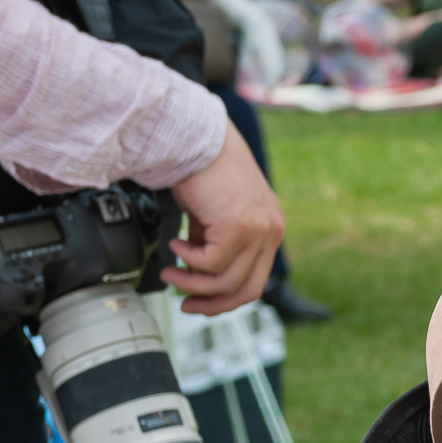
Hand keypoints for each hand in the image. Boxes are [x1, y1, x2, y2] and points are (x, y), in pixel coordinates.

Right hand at [164, 128, 282, 314]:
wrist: (197, 138)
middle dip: (212, 303)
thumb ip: (214, 241)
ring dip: (192, 282)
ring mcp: (258, 230)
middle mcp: (271, 231)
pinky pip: (210, 263)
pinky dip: (188, 260)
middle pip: (247, 289)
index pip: (255, 280)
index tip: (199, 302)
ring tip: (171, 271)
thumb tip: (196, 270)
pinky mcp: (239, 226)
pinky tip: (176, 244)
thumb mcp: (215, 214)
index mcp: (269, 228)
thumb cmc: (203, 169)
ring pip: (225, 280)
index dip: (226, 298)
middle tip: (185, 303)